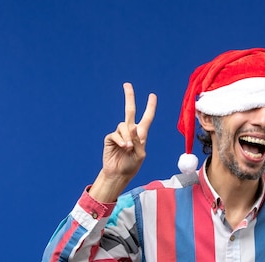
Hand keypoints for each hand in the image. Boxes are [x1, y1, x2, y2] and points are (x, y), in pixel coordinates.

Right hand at [89, 83, 156, 201]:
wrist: (118, 174)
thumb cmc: (131, 166)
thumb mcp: (140, 155)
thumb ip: (138, 141)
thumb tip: (132, 127)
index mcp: (141, 134)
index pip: (147, 118)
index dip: (150, 107)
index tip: (152, 96)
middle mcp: (131, 131)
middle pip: (130, 111)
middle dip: (129, 97)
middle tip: (127, 84)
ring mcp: (120, 134)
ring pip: (123, 126)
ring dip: (127, 136)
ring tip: (128, 148)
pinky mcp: (111, 138)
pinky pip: (115, 134)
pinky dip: (120, 141)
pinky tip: (123, 147)